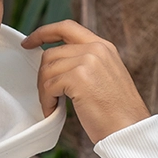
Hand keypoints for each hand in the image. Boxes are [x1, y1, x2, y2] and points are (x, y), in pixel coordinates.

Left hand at [21, 20, 150, 142]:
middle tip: (47, 97)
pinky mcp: (79, 78)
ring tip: (53, 106)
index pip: (67, 28)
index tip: (28, 43)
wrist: (129, 130)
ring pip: (47, 70)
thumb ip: (86, 64)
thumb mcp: (106, 77)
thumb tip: (57, 66)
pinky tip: (54, 111)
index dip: (43, 32)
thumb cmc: (116, 113)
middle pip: (51, 53)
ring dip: (44, 91)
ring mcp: (88, 61)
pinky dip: (47, 101)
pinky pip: (49, 86)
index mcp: (103, 46)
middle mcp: (96, 49)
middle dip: (43, 76)